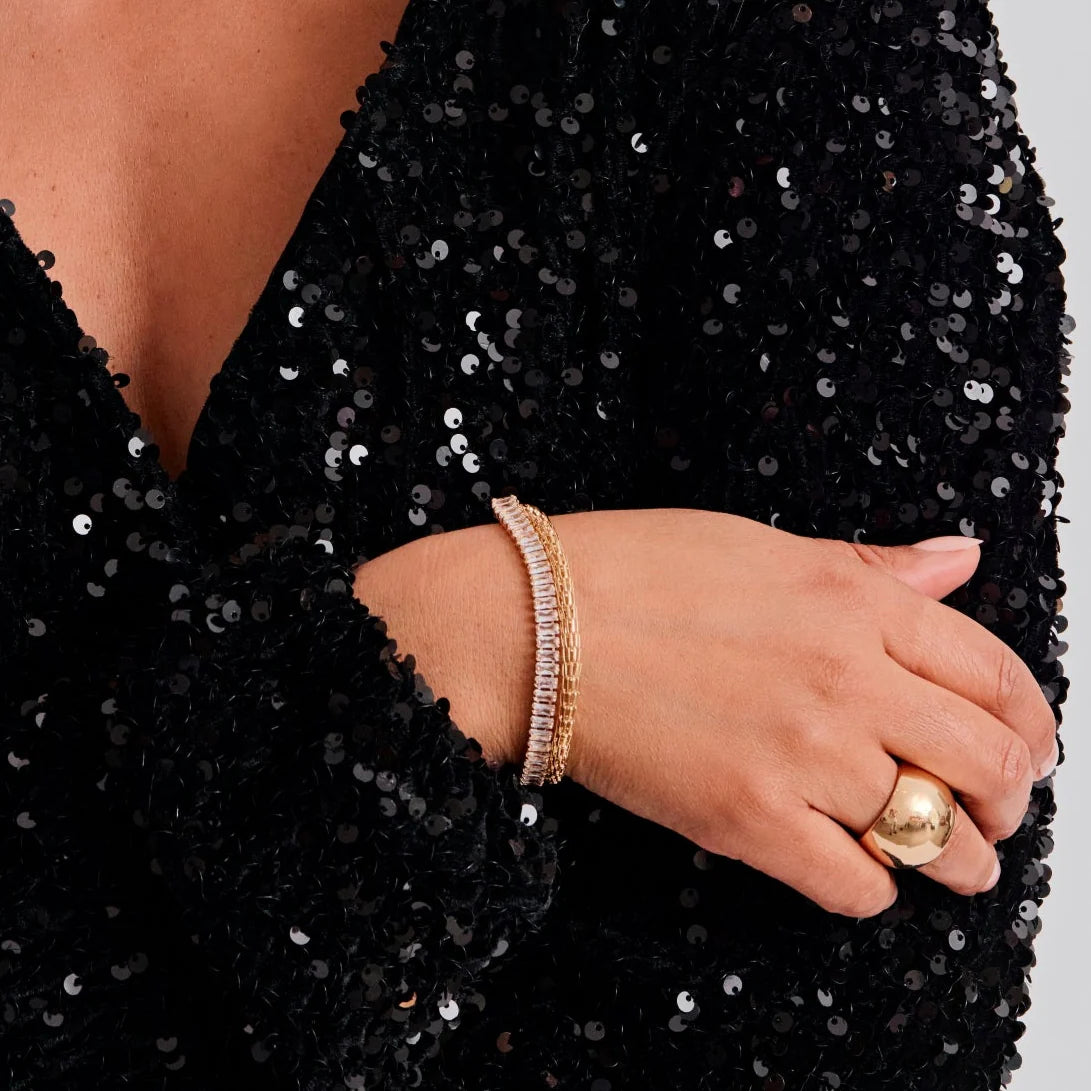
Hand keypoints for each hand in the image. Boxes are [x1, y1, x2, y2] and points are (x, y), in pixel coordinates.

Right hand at [353, 508, 1057, 918]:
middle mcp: (847, 679)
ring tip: (953, 861)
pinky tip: (856, 868)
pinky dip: (872, 888)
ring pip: (937, 838)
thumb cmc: (632, 571)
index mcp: (854, 603)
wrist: (532, 625)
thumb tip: (960, 559)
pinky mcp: (747, 820)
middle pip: (987, 763)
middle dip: (1008, 798)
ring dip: (962, 860)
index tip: (1025, 744)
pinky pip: (855, 885)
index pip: (995, 673)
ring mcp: (801, 754)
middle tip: (994, 811)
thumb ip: (871, 566)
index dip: (1029, 721)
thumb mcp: (762, 544)